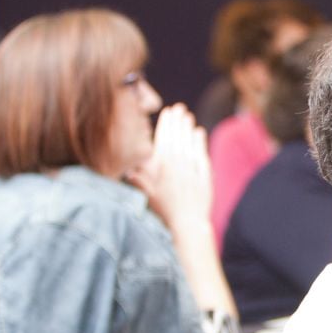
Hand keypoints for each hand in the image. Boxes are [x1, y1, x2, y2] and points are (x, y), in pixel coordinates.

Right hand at [129, 104, 213, 242]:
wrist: (187, 224)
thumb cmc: (163, 211)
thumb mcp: (146, 195)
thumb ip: (138, 179)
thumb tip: (127, 169)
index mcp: (163, 165)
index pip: (164, 138)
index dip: (166, 124)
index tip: (167, 112)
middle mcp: (178, 163)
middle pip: (178, 136)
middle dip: (178, 121)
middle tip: (179, 108)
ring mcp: (193, 168)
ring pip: (190, 142)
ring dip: (189, 128)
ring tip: (188, 116)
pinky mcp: (205, 175)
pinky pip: (202, 153)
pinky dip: (200, 142)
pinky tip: (199, 133)